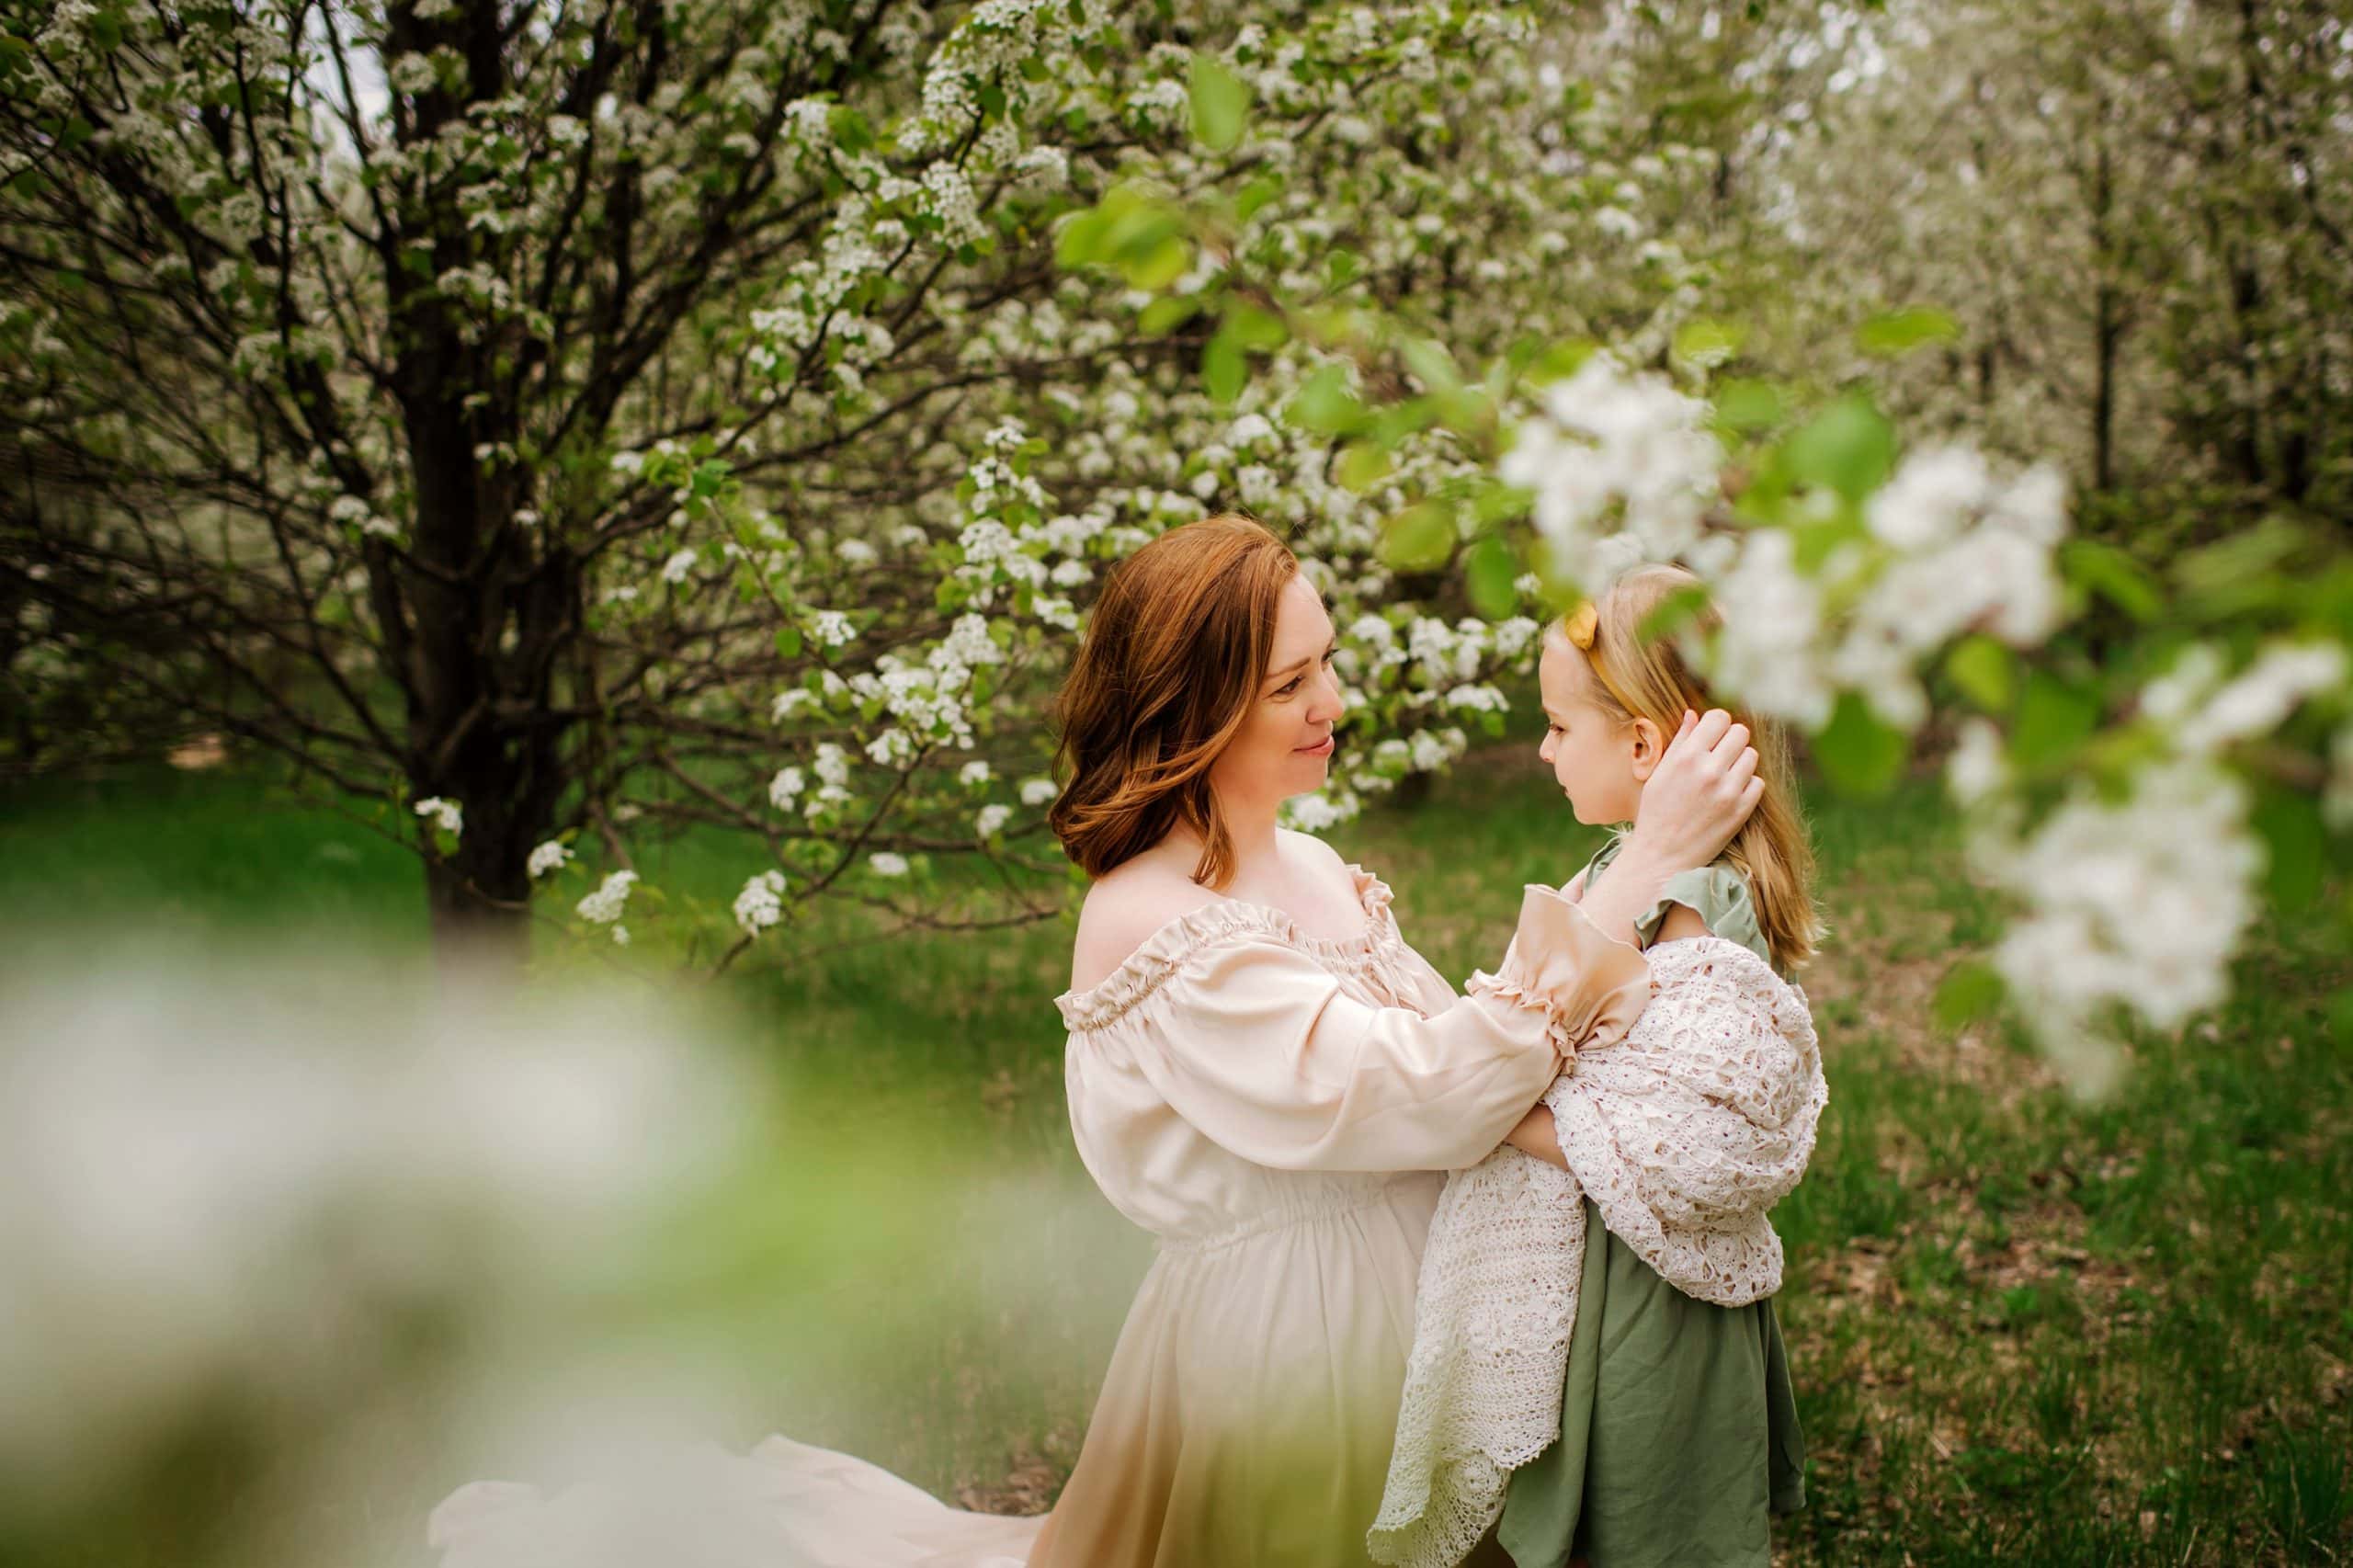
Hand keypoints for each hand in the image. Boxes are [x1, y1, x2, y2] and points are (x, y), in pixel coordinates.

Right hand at [1623, 708, 1760, 872]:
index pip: (1719, 718)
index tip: (1714, 736)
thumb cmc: (1656, 813)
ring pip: (1752, 756)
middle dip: (1732, 741)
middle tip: (1722, 755)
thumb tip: (1694, 714)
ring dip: (1741, 763)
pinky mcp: (1741, 810)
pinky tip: (1731, 794)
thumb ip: (1680, 742)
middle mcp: (1709, 770)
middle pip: (1741, 733)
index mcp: (1686, 757)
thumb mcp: (1659, 773)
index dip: (1717, 725)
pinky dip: (1747, 786)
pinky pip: (1758, 783)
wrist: (1662, 856)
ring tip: (1726, 776)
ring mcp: (1728, 791)